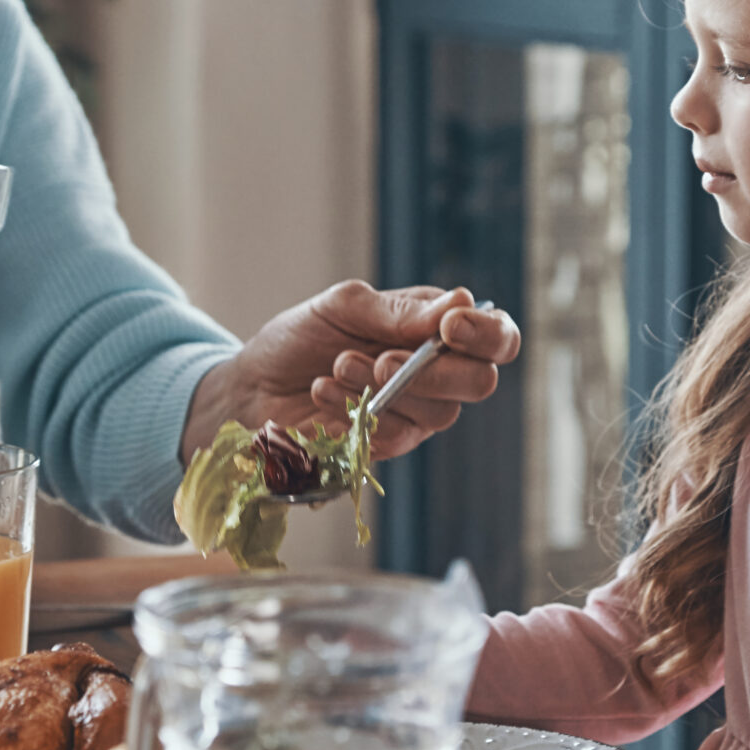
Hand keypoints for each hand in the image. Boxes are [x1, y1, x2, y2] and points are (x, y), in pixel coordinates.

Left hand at [182, 282, 519, 461]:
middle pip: (479, 382)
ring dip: (385, 387)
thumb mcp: (344, 306)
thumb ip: (399, 311)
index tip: (449, 326)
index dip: (487, 334)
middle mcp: (438, 374)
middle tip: (381, 357)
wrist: (253, 385)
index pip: (497, 338)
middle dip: (433, 370)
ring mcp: (416, 415)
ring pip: (439, 413)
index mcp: (437, 330)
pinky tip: (325, 393)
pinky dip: (358, 411)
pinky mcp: (388, 446)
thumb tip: (460, 303)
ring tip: (338, 366)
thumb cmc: (301, 338)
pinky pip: (396, 436)